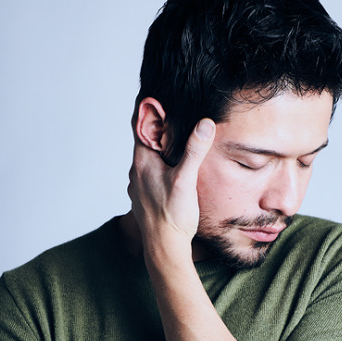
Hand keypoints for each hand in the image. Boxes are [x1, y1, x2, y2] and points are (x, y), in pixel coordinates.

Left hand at [128, 118, 214, 256]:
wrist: (164, 248)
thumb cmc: (172, 216)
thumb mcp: (186, 180)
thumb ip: (194, 151)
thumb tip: (204, 123)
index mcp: (142, 161)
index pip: (139, 124)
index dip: (147, 107)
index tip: (154, 92)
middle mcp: (136, 171)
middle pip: (144, 140)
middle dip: (157, 126)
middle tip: (171, 112)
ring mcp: (139, 186)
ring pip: (148, 158)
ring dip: (159, 147)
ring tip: (175, 138)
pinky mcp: (145, 197)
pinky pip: (151, 173)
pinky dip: (161, 164)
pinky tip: (173, 169)